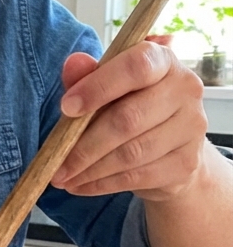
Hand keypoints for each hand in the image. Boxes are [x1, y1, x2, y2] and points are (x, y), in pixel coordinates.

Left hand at [50, 43, 207, 201]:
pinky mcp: (186, 163)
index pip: (136, 66)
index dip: (98, 86)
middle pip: (129, 118)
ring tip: (62, 177)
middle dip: (84, 144)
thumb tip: (72, 63)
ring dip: (90, 169)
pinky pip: (137, 177)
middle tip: (55, 161)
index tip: (66, 107)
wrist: (170, 148)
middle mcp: (185, 90)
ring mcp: (192, 128)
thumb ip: (87, 76)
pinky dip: (102, 184)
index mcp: (164, 60)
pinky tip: (80, 186)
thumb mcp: (106, 88)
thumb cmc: (132, 106)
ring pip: (131, 153)